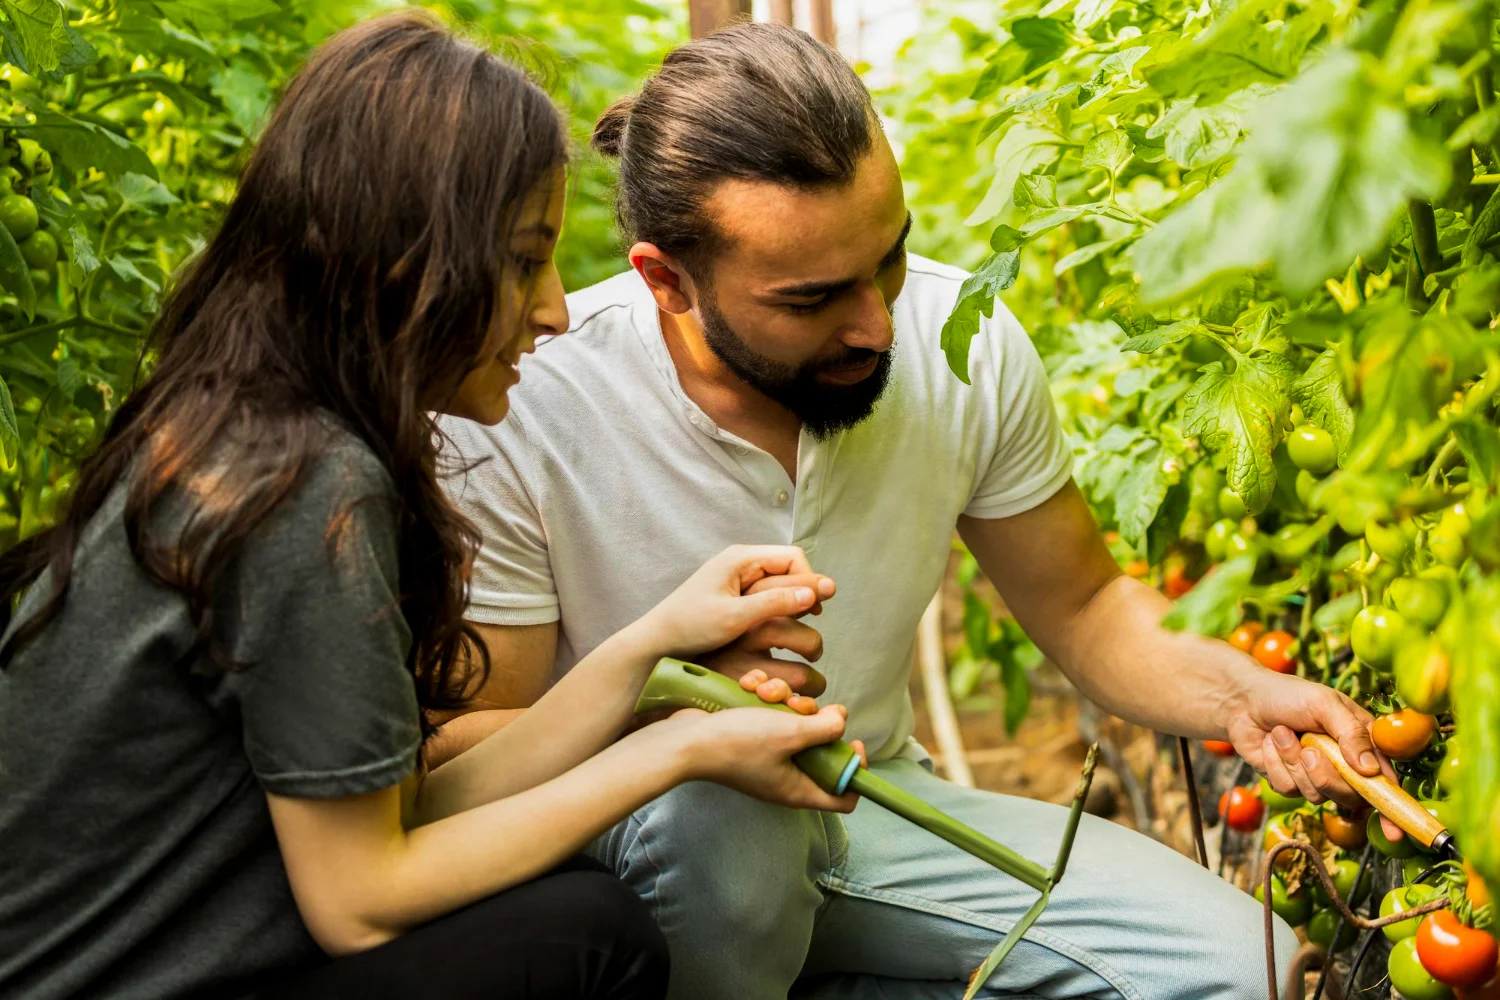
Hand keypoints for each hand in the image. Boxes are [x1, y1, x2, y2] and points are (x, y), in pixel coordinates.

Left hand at [635, 546, 835, 659]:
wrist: (657, 642)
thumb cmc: (690, 627)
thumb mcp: (734, 617)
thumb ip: (774, 603)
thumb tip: (815, 593)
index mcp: (741, 557)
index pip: (792, 557)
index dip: (810, 580)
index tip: (816, 609)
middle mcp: (742, 562)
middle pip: (788, 568)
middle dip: (803, 590)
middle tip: (813, 618)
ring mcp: (738, 578)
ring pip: (779, 583)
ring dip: (791, 601)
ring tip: (796, 624)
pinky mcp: (735, 595)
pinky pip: (766, 595)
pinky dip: (778, 609)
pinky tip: (778, 628)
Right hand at [660, 700, 864, 812]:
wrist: (685, 738)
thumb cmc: (735, 742)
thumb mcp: (789, 733)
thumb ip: (824, 728)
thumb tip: (841, 720)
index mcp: (798, 789)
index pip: (844, 797)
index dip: (854, 770)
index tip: (851, 739)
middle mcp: (785, 775)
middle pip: (821, 748)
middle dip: (814, 718)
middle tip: (799, 707)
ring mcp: (766, 755)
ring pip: (794, 722)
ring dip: (784, 698)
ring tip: (765, 691)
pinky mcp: (750, 735)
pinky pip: (769, 712)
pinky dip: (762, 695)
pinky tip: (749, 685)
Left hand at [1224, 671, 1397, 810]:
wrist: (1244, 700)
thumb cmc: (1289, 695)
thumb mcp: (1325, 704)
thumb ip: (1351, 734)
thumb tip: (1371, 769)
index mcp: (1361, 743)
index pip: (1385, 780)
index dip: (1393, 807)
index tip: (1395, 833)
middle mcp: (1343, 764)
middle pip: (1350, 796)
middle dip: (1327, 776)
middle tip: (1309, 750)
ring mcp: (1315, 775)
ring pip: (1316, 794)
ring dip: (1294, 762)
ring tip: (1283, 734)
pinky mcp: (1289, 782)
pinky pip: (1288, 789)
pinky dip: (1275, 765)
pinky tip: (1270, 744)